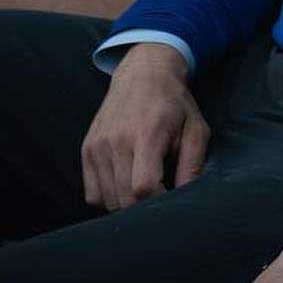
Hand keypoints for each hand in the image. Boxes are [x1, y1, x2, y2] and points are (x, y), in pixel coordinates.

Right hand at [81, 43, 210, 211]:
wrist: (142, 74)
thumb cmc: (173, 104)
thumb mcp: (196, 129)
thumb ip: (193, 164)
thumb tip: (187, 197)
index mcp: (147, 135)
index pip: (143, 186)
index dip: (158, 201)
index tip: (170, 195)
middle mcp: (117, 141)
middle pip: (123, 199)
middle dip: (144, 207)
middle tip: (160, 195)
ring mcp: (98, 146)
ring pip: (106, 200)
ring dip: (126, 204)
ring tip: (144, 188)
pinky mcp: (87, 150)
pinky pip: (92, 193)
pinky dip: (108, 198)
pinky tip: (125, 184)